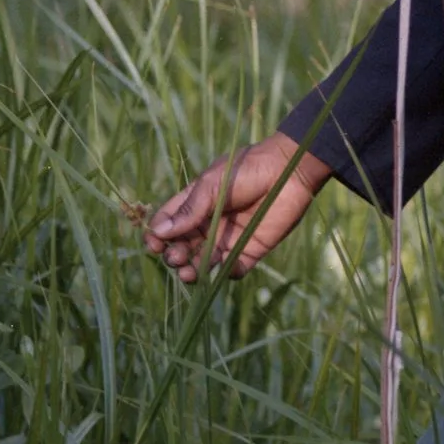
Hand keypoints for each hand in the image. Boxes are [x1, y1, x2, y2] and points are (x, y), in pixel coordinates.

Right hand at [145, 133, 332, 281]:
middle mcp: (209, 225)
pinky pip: (233, 269)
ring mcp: (228, 239)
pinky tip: (224, 267)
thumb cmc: (247, 170)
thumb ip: (190, 209)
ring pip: (203, 263)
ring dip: (193, 271)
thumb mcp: (213, 184)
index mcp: (196, 205)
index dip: (158, 236)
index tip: (154, 244)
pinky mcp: (250, 250)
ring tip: (189, 273)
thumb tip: (160, 232)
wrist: (288, 171)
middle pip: (182, 247)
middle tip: (177, 257)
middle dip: (174, 256)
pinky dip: (226, 273)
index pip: (169, 225)